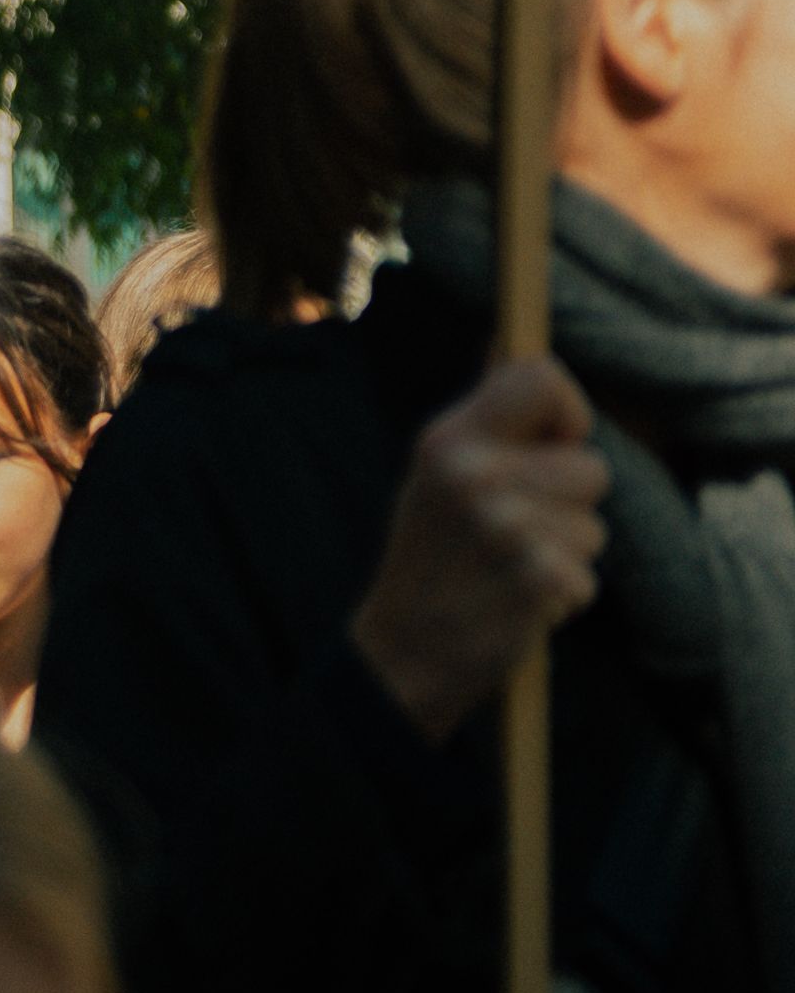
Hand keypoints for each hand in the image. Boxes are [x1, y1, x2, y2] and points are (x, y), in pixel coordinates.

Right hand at [349, 356, 609, 742]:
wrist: (398, 654)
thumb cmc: (428, 558)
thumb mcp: (435, 475)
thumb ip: (483, 416)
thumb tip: (510, 339)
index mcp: (447, 439)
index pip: (543, 379)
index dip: (566, 413)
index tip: (548, 449)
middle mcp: (472, 475)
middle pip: (591, 467)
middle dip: (567, 506)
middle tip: (510, 534)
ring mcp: (504, 528)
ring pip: (594, 528)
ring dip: (564, 555)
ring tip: (507, 570)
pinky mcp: (535, 579)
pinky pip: (588, 578)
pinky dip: (561, 599)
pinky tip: (514, 603)